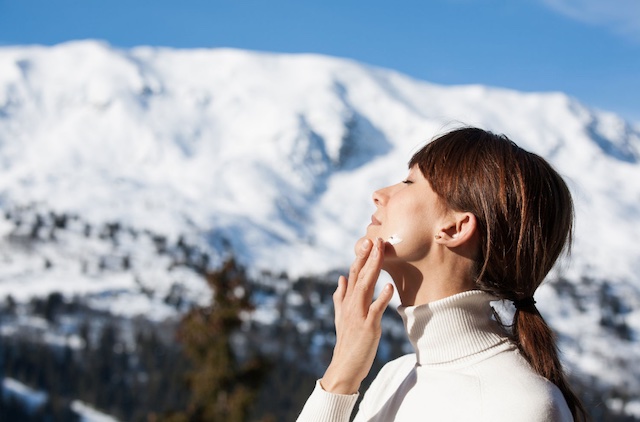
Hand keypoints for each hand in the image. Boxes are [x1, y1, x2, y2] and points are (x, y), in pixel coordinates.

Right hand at [320, 237, 394, 393]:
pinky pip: (375, 310)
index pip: (352, 274)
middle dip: (367, 257)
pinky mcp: (368, 327)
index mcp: (346, 301)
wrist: (344, 366)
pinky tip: (389, 286)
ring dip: (373, 269)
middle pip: (359, 276)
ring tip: (380, 253)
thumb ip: (340, 297)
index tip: (368, 241)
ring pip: (365, 287)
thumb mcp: (340, 317)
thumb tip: (340, 278)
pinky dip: (382, 298)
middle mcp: (350, 305)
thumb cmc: (346, 341)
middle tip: (375, 239)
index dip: (360, 257)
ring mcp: (358, 315)